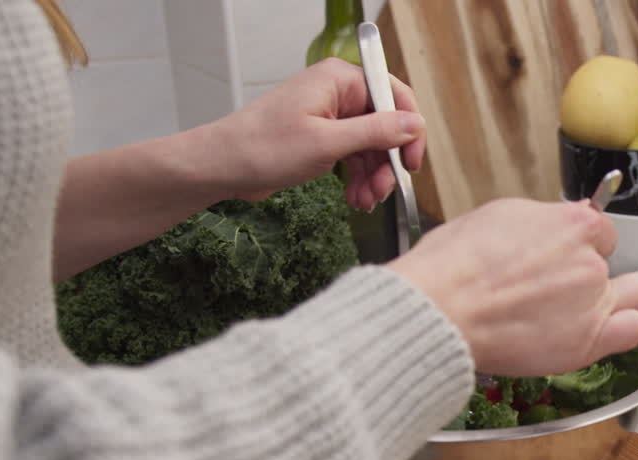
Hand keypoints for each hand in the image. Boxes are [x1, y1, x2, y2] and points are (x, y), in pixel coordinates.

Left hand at [210, 57, 424, 210]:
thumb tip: (414, 125)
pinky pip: (354, 156)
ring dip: (373, 177)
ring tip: (364, 201)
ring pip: (371, 147)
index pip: (394, 95)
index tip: (412, 162)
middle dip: (386, 163)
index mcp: (340, 80)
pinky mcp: (322, 137)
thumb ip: (376, 132)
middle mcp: (337, 93)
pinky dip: (358, 179)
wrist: (223, 167)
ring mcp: (330, 115)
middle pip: (385, 126)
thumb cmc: (263, 147)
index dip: (409, 130)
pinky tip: (354, 198)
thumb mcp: (328, 142)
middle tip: (382, 191)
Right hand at [389, 199, 637, 375]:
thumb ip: (541, 222)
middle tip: (565, 285)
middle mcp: (590, 261)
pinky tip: (598, 331)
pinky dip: (621, 330)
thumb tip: (559, 223)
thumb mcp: (498, 217)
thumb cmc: (452, 266)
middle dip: (593, 269)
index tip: (559, 256)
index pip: (598, 229)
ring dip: (617, 299)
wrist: (438, 310)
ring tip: (581, 311)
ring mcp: (593, 302)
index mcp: (572, 224)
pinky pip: (632, 329)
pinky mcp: (588, 340)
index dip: (577, 244)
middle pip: (610, 262)